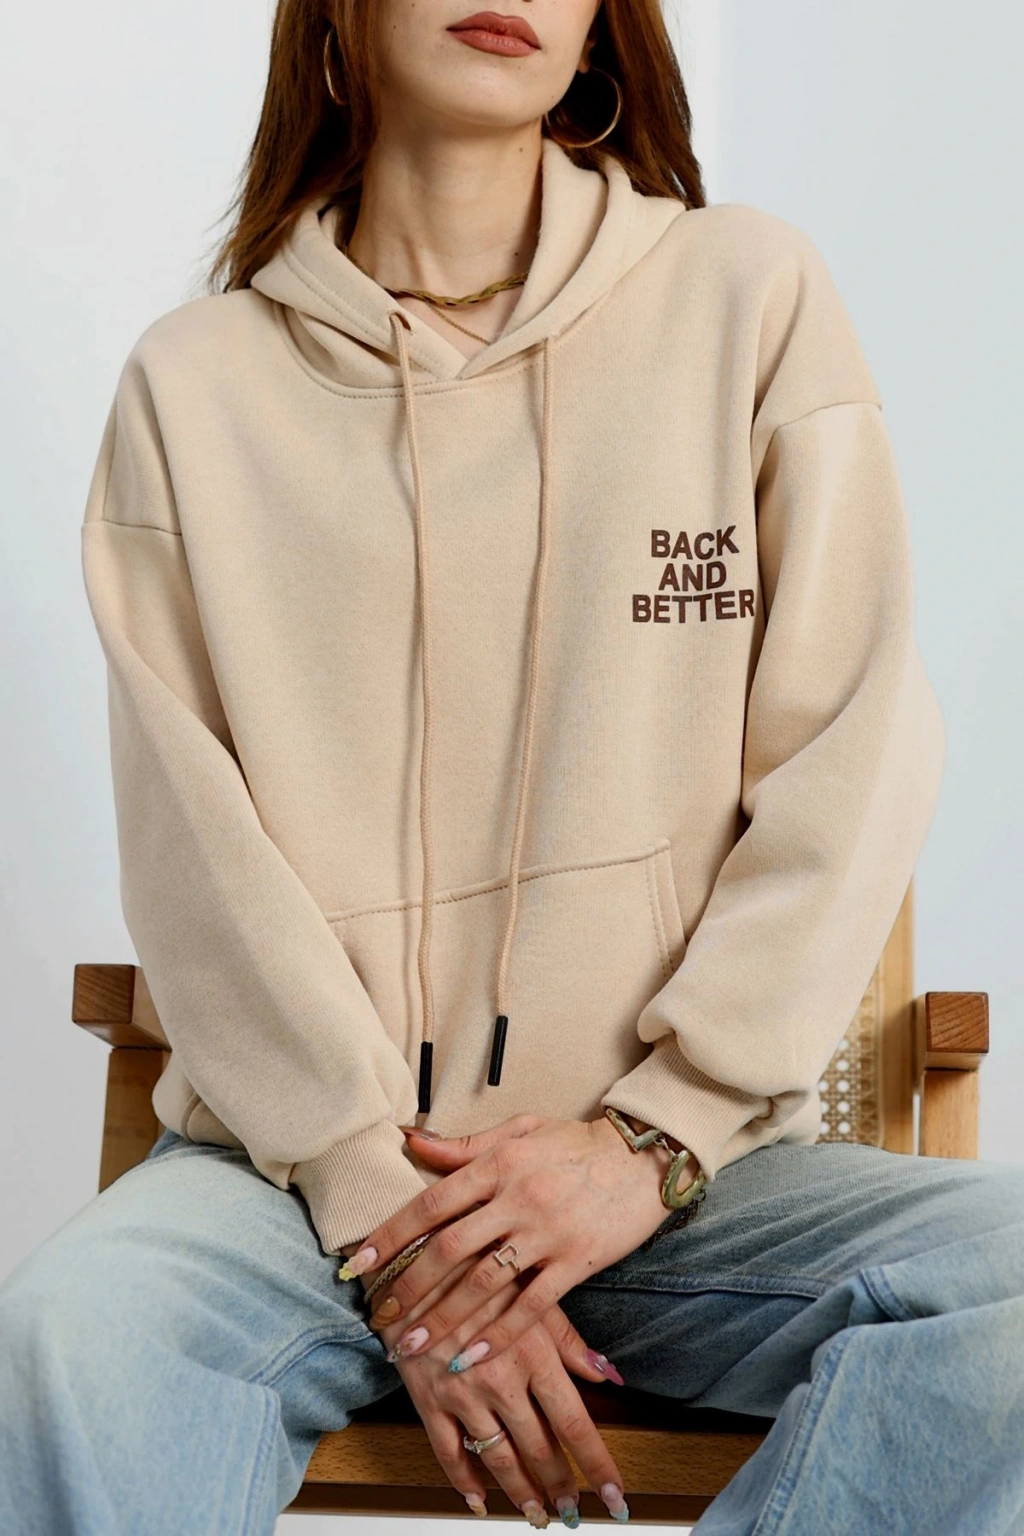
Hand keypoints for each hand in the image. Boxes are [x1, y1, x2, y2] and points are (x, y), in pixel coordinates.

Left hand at [344, 1112, 691, 1368]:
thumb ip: (464, 1145)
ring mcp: (547, 1231)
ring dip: (445, 1317)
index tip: (360, 1265)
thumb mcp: (520, 1131)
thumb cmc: (575, 1143)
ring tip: (413, 1345)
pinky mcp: (576, 1259)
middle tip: (379, 1316)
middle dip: (408, 1286)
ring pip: (484, 1281)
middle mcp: (517, 1198)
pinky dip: (500, 1332)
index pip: (432, 1202)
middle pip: (450, 1247)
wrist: (642, 1155)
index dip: (392, 1235)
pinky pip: (533, 1304)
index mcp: (498, 1164)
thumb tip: (412, 1140)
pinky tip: (472, 1356)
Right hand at [358, 1253, 628, 1524]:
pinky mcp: (426, 1398)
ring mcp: (461, 1393)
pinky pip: (447, 1451)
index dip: (597, 1466)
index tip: (615, 1500)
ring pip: (497, 1457)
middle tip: (573, 1512)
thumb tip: (610, 1375)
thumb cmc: (480, 1266)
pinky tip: (478, 1499)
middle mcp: (500, 1379)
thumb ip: (571, 1342)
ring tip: (537, 1515)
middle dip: (560, 1486)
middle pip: (539, 1449)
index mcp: (533, 1352)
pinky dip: (463, 1481)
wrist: (415, 1255)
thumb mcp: (532, 1293)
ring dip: (520, 1492)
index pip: (574, 1424)